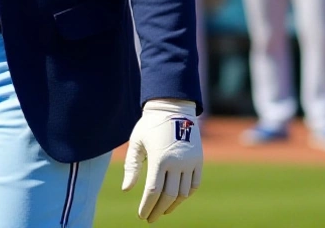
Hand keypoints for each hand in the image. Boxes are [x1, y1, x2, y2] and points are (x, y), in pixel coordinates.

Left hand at [121, 99, 202, 222]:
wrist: (173, 108)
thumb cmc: (149, 126)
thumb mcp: (136, 143)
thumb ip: (131, 167)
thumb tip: (126, 189)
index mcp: (159, 158)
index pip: (153, 191)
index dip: (147, 206)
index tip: (141, 216)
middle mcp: (177, 163)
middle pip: (168, 196)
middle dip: (158, 210)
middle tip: (149, 219)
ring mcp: (190, 162)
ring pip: (183, 193)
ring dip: (172, 205)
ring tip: (161, 211)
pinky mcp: (198, 161)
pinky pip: (194, 184)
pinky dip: (185, 195)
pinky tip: (175, 200)